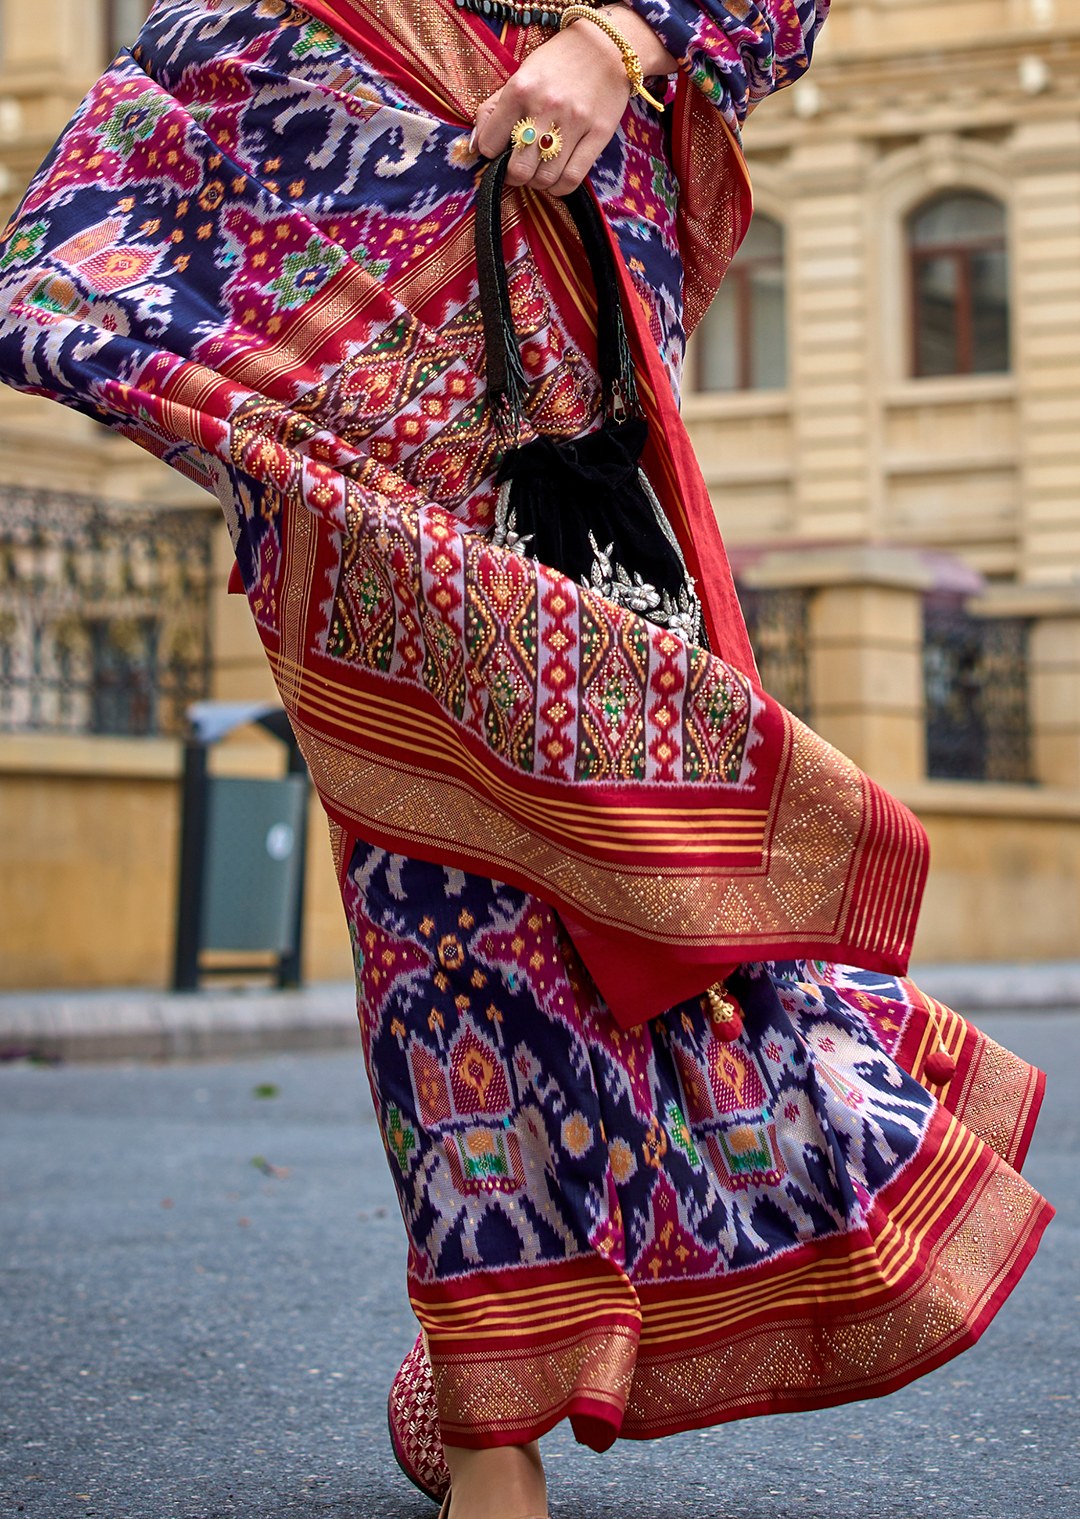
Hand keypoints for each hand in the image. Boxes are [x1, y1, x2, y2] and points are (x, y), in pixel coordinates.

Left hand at [472, 5, 674, 197]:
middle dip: (514, 176)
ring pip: (545, 178)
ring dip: (537, 182)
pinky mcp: (598, 134)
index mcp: (519, 89)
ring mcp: (573, 122)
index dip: (491, 153)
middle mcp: (545, 106)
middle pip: (518, 169)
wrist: (606, 46)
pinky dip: (559, 187)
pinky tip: (556, 179)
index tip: (500, 150)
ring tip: (538, 171)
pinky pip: (572, 178)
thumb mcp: (520, 76)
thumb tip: (475, 147)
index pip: (490, 145)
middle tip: (519, 168)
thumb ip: (493, 110)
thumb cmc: (557, 64)